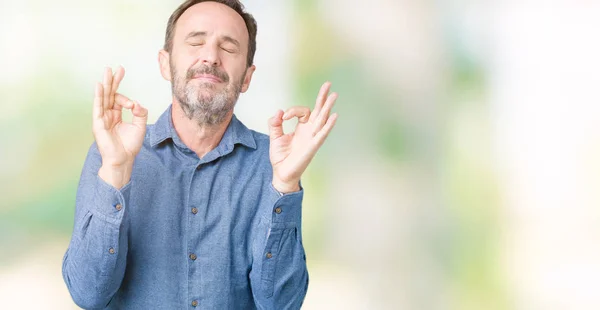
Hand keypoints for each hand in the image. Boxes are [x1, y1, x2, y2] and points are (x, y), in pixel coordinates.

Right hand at [93, 66, 147, 188]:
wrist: (123, 159)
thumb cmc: (130, 145)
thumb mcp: (140, 126)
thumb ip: (140, 113)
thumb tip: (137, 103)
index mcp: (116, 115)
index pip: (118, 99)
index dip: (126, 97)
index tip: (133, 105)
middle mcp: (108, 114)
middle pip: (110, 93)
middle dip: (113, 80)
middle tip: (116, 68)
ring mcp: (102, 118)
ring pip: (104, 97)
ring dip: (105, 84)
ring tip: (107, 70)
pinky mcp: (98, 123)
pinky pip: (97, 107)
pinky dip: (98, 95)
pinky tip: (99, 85)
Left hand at [268, 82, 338, 192]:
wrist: (281, 173)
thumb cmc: (281, 157)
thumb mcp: (275, 137)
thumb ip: (275, 123)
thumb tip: (279, 111)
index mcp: (302, 128)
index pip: (303, 111)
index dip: (293, 110)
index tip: (283, 117)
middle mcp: (309, 131)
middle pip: (319, 111)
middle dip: (322, 98)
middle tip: (328, 84)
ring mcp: (312, 138)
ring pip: (322, 119)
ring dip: (328, 107)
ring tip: (334, 95)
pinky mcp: (313, 146)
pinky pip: (322, 134)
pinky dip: (328, 125)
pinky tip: (334, 116)